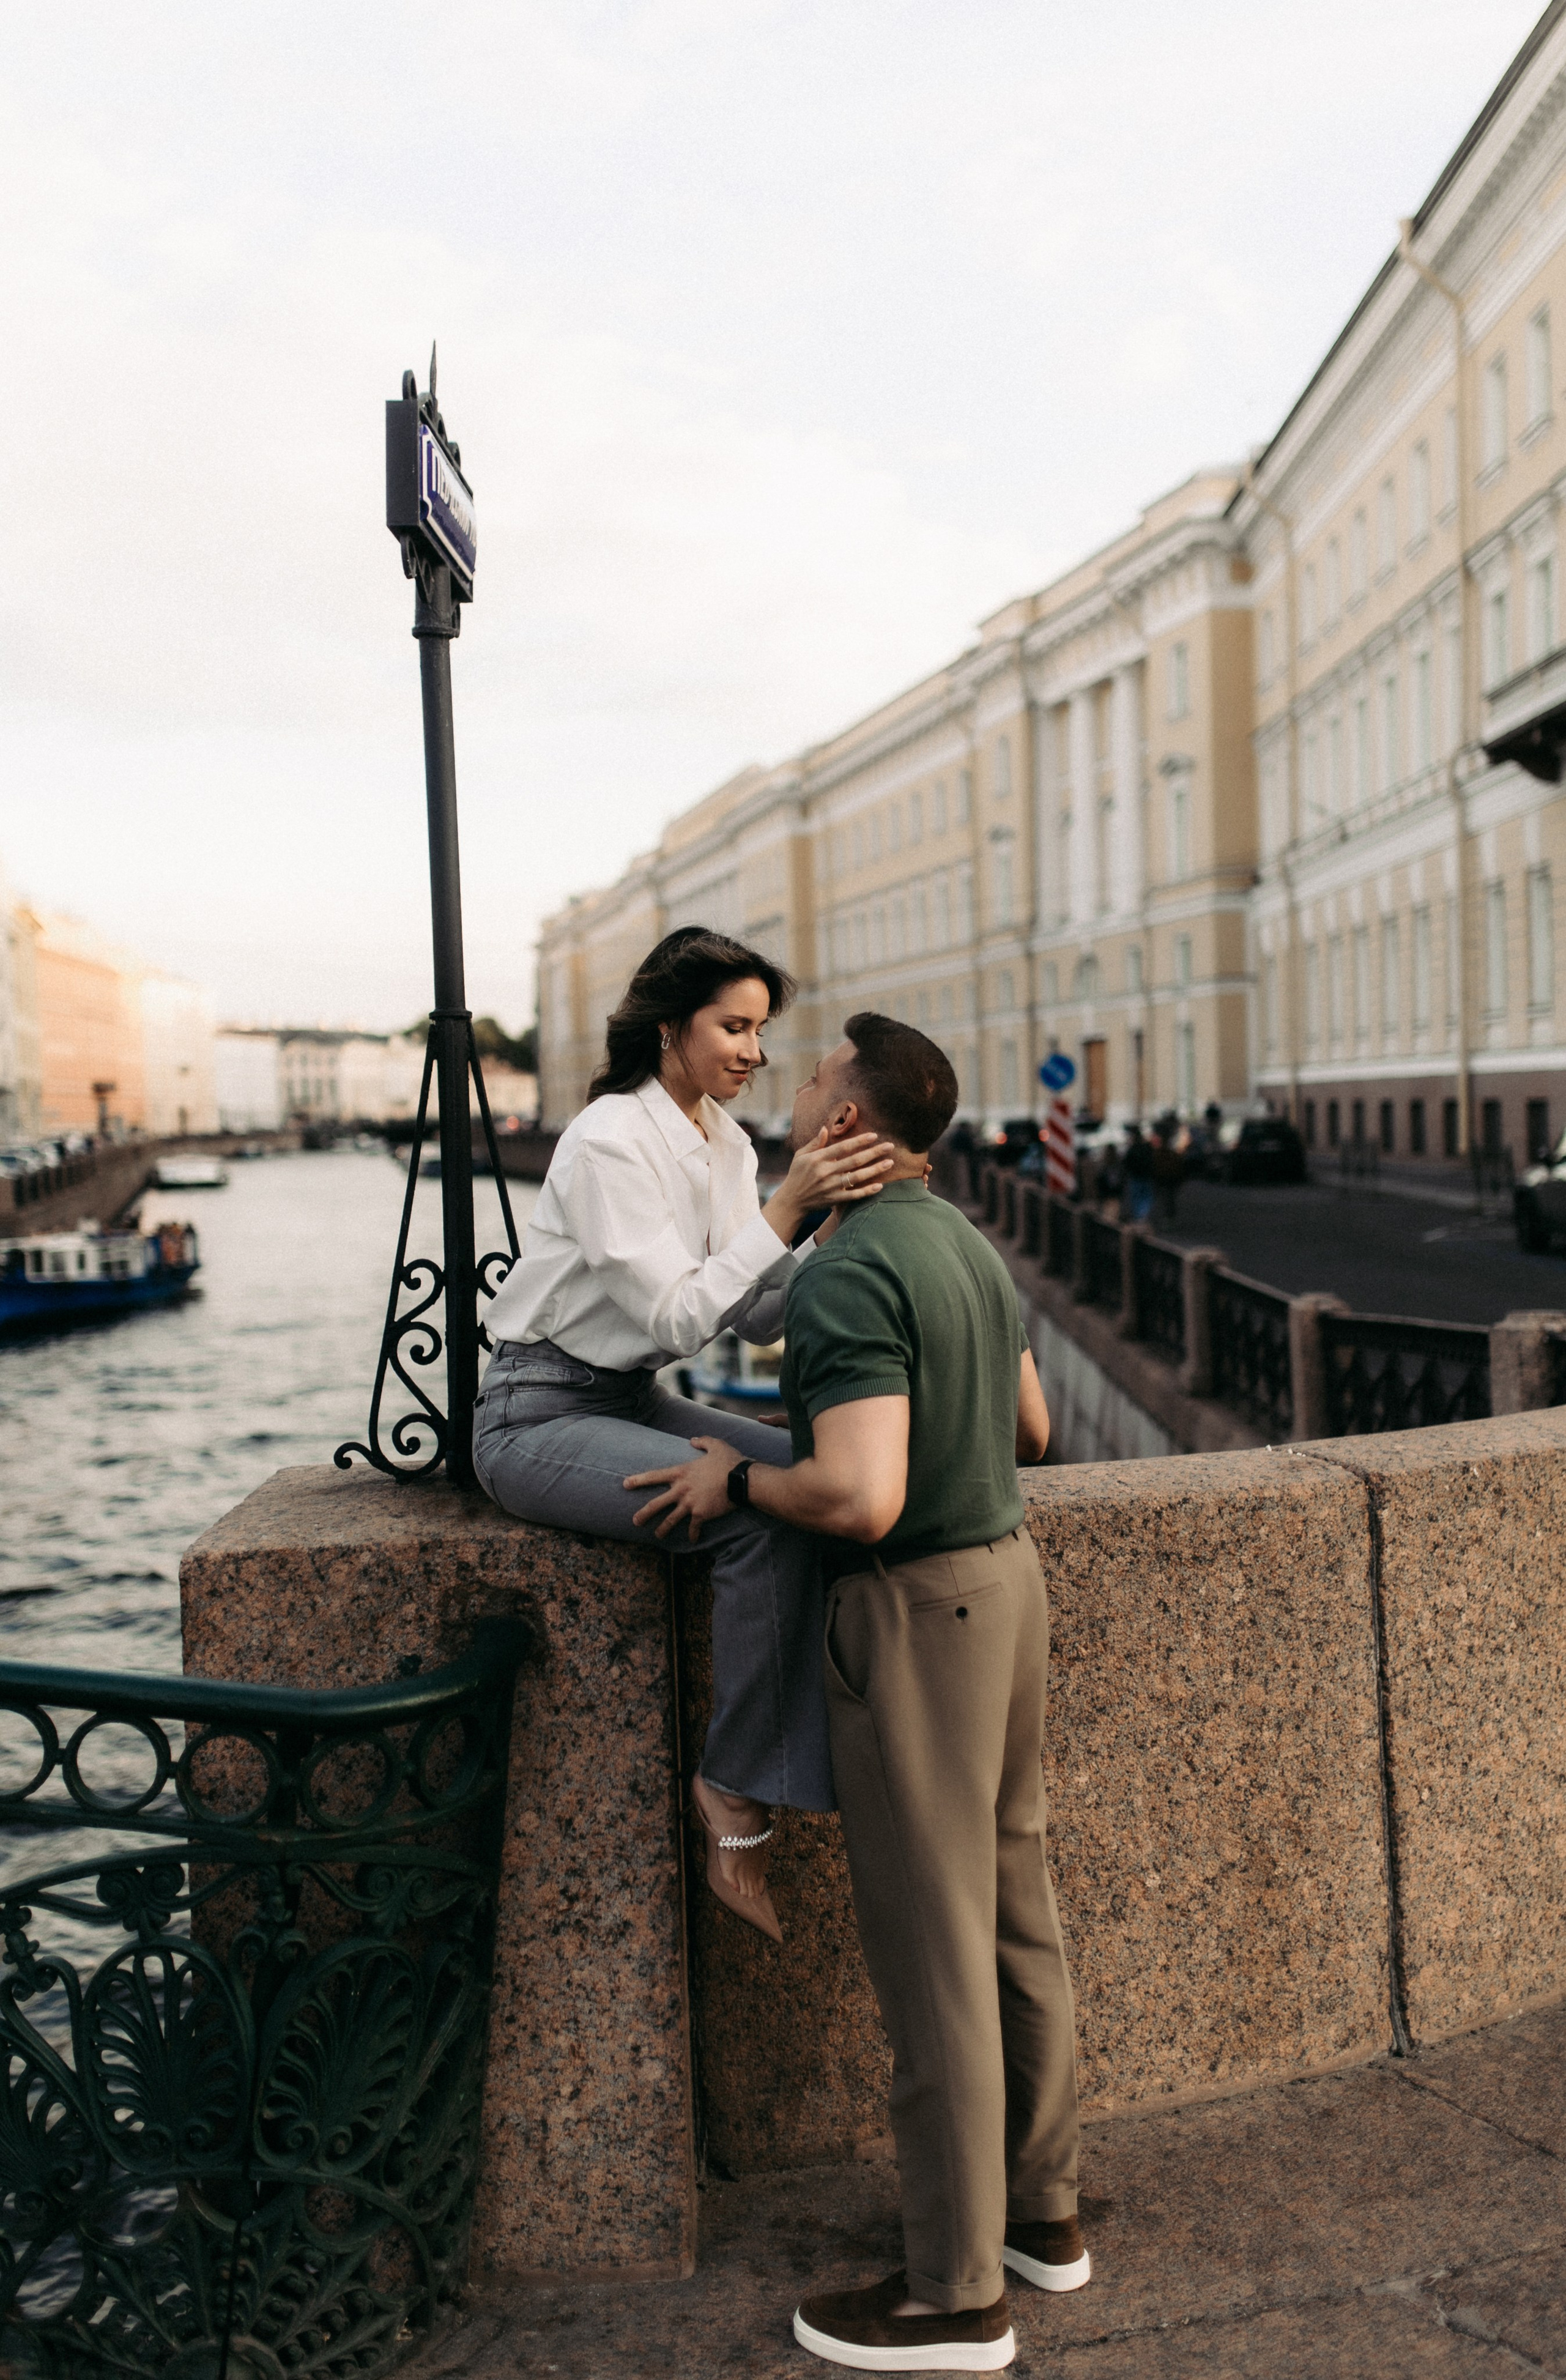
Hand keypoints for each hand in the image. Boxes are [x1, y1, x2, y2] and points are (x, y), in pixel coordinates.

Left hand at [625, 1436, 746, 1542]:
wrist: (741, 1480)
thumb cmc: (729, 1461)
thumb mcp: (716, 1445)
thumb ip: (702, 1441)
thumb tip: (693, 1440)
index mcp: (681, 1472)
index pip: (655, 1476)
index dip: (639, 1480)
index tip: (625, 1484)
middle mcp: (681, 1489)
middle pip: (657, 1504)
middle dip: (644, 1514)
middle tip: (635, 1521)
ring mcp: (690, 1504)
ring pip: (671, 1520)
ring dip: (662, 1529)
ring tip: (657, 1536)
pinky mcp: (701, 1515)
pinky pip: (693, 1527)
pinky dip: (692, 1534)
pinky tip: (691, 1540)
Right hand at [767, 1127, 895, 1242]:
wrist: (791, 1201)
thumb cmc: (797, 1175)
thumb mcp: (801, 1156)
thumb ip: (815, 1143)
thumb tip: (825, 1128)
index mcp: (818, 1159)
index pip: (843, 1147)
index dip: (859, 1141)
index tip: (874, 1135)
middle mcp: (825, 1172)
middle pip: (854, 1161)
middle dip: (874, 1152)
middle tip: (890, 1146)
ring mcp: (830, 1187)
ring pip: (857, 1177)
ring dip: (875, 1170)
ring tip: (889, 1163)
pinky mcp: (833, 1199)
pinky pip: (853, 1195)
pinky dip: (866, 1191)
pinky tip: (879, 1186)